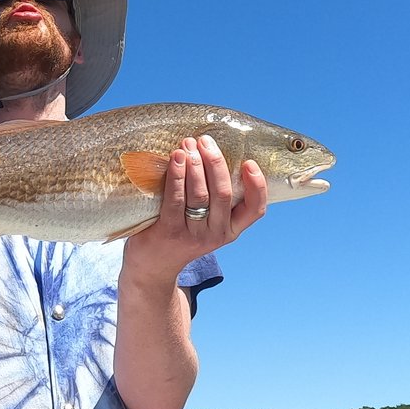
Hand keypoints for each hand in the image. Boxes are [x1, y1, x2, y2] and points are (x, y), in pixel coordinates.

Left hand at [123, 135, 267, 284]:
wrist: (152, 267)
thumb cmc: (181, 233)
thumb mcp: (206, 221)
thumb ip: (215, 197)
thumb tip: (212, 153)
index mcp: (231, 229)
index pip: (255, 210)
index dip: (257, 186)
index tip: (250, 162)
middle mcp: (217, 234)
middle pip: (223, 193)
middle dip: (216, 162)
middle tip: (206, 141)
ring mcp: (194, 235)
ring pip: (200, 195)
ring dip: (195, 165)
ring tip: (188, 144)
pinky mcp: (170, 233)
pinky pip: (176, 200)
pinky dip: (177, 176)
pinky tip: (176, 159)